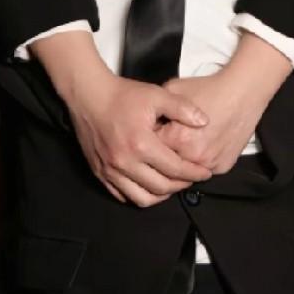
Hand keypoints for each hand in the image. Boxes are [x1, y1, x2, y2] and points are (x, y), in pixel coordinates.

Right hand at [65, 65, 214, 206]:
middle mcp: (125, 162)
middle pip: (160, 187)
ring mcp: (110, 170)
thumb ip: (183, 109)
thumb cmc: (121, 95)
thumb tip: (204, 121)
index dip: (194, 173)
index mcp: (141, 144)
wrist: (89, 95)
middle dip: (180, 185)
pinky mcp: (100, 172)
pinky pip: (121, 195)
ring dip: (160, 195)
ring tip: (171, 184)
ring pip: (141, 198)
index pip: (175, 168)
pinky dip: (138, 195)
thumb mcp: (157, 95)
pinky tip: (148, 185)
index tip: (205, 173)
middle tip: (191, 178)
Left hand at [155, 68, 263, 175]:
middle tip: (169, 139)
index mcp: (177, 139)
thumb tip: (146, 123)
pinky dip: (201, 162)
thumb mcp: (173, 90)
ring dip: (183, 161)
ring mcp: (210, 165)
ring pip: (186, 172)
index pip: (151, 150)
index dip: (149, 140)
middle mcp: (193, 157)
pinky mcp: (223, 167)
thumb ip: (157, 110)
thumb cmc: (209, 88)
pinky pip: (205, 169)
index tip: (152, 133)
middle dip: (164, 155)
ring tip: (186, 142)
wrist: (243, 91)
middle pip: (167, 165)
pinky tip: (203, 144)